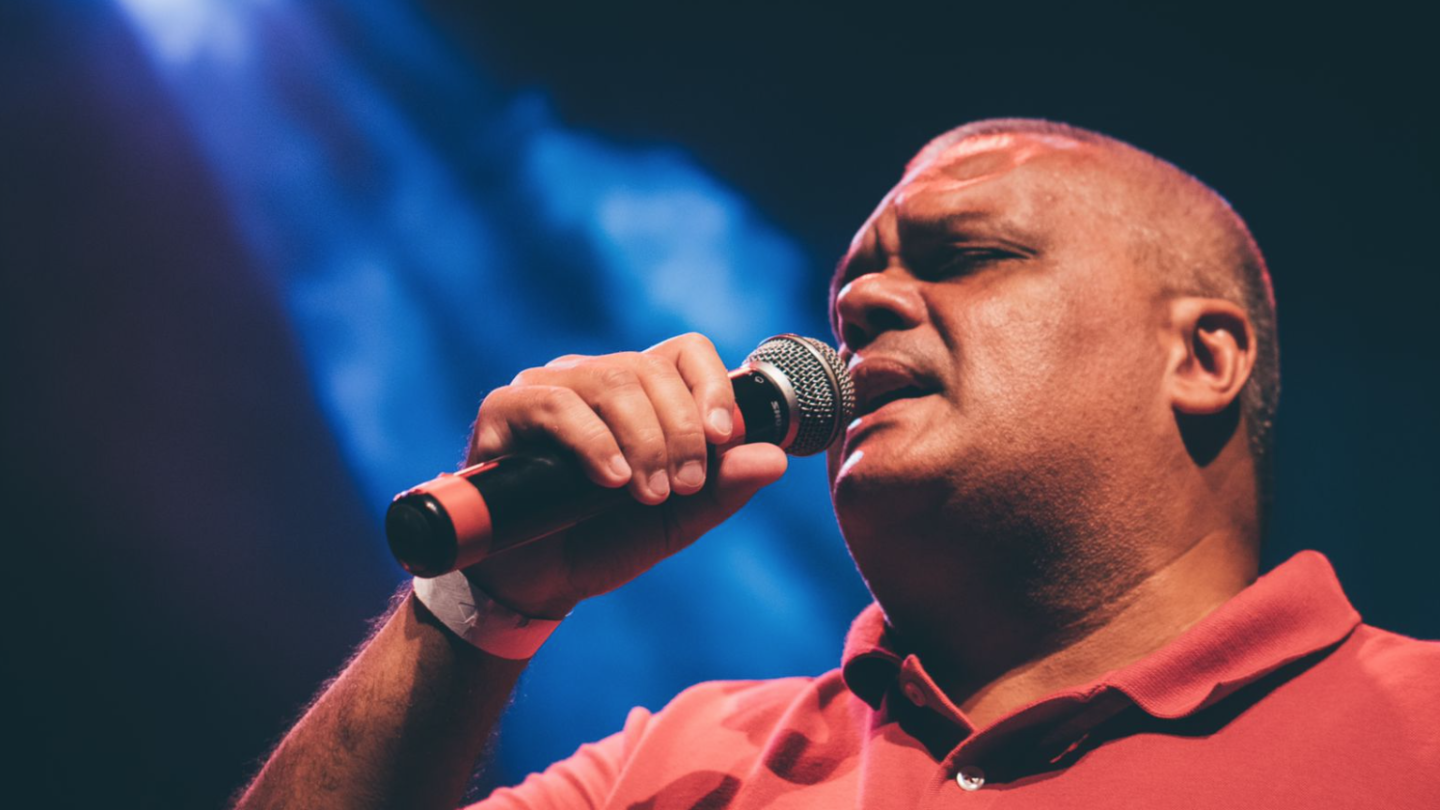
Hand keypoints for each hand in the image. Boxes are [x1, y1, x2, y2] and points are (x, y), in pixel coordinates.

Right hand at [460, 333, 787, 617]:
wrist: (537, 582)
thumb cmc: (604, 540)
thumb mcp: (678, 519)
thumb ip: (724, 487)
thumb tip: (775, 457)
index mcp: (640, 392)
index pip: (686, 352)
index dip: (713, 386)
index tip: (723, 438)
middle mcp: (594, 378)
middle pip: (651, 368)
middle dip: (679, 432)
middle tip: (682, 487)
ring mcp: (547, 388)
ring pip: (611, 381)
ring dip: (644, 440)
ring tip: (649, 493)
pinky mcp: (504, 409)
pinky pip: (556, 404)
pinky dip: (595, 442)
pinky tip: (612, 479)